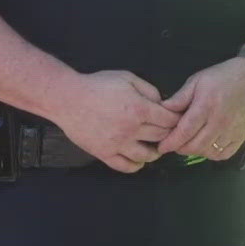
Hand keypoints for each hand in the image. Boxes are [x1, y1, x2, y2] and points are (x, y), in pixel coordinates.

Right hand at [51, 70, 180, 173]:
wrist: (68, 99)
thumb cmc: (97, 85)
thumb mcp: (127, 78)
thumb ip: (149, 89)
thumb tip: (162, 104)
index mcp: (139, 109)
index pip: (169, 120)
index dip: (176, 120)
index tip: (176, 119)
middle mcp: (131, 129)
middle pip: (161, 137)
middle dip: (168, 134)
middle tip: (168, 132)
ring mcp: (118, 144)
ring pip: (147, 156)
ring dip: (155, 152)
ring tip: (155, 147)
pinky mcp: (104, 154)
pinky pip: (125, 166)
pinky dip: (136, 165)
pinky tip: (138, 159)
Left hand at [160, 56, 244, 159]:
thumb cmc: (223, 76)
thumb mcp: (197, 80)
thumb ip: (180, 97)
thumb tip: (162, 110)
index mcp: (205, 106)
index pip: (184, 132)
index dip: (171, 142)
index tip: (162, 147)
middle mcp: (219, 122)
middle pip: (195, 146)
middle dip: (180, 148)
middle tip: (174, 144)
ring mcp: (232, 131)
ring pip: (208, 152)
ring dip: (195, 151)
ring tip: (190, 143)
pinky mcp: (242, 136)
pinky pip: (224, 154)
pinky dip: (212, 154)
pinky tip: (207, 146)